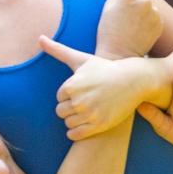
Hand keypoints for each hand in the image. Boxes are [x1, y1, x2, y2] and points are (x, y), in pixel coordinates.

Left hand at [43, 36, 157, 139]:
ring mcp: (89, 114)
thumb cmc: (104, 69)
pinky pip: (75, 135)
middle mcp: (79, 101)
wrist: (133, 80)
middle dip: (69, 108)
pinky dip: (75, 133)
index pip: (59, 97)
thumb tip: (39, 38)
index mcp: (72, 86)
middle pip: (60, 112)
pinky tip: (83, 125)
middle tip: (84, 102)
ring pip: (68, 124)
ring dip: (74, 120)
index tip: (81, 91)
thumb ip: (58, 50)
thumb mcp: (81, 58)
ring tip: (86, 112)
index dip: (69, 94)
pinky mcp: (98, 125)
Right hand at [95, 0, 162, 58]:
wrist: (119, 55)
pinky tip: (137, 29)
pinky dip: (148, 19)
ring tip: (130, 24)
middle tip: (125, 11)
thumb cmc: (108, 31)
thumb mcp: (108, 6)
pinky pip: (154, 14)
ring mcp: (154, 12)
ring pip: (149, 3)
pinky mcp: (159, 22)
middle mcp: (144, 0)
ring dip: (142, 8)